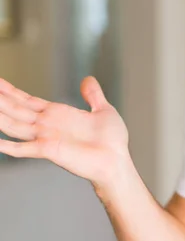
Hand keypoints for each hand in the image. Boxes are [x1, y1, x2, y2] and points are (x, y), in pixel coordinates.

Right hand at [0, 77, 130, 189]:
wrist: (117, 160)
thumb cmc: (112, 140)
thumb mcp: (103, 110)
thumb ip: (93, 95)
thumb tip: (88, 79)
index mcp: (57, 114)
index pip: (27, 100)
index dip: (11, 91)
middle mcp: (47, 125)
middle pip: (15, 109)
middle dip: (0, 99)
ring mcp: (45, 138)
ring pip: (13, 124)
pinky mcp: (48, 150)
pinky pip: (22, 148)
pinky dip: (6, 145)